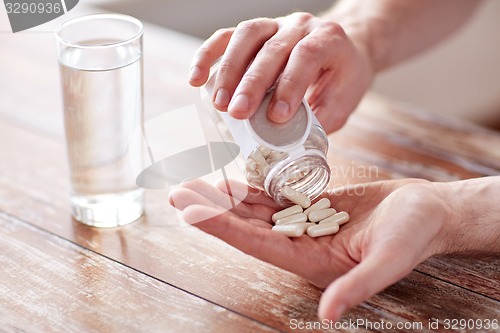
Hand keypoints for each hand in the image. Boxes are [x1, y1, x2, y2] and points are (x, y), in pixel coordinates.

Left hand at [169, 178, 452, 320]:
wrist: (428, 214)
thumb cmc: (414, 236)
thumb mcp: (390, 260)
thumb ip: (358, 286)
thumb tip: (328, 313)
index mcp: (311, 261)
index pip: (257, 244)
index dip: (222, 228)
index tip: (190, 213)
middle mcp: (301, 244)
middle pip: (247, 226)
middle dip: (212, 211)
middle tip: (178, 193)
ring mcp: (304, 225)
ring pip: (256, 211)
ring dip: (225, 198)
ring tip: (195, 183)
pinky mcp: (312, 207)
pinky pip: (275, 197)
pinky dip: (252, 188)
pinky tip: (232, 179)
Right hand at [188, 13, 373, 132]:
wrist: (342, 47)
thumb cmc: (342, 76)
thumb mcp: (343, 101)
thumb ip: (320, 119)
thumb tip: (290, 145)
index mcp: (329, 40)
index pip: (306, 56)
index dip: (289, 85)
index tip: (276, 117)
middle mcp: (301, 26)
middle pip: (272, 49)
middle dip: (252, 84)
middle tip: (237, 113)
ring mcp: (275, 24)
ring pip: (246, 37)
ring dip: (228, 71)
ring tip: (218, 104)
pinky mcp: (255, 31)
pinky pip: (227, 36)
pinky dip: (208, 55)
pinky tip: (196, 78)